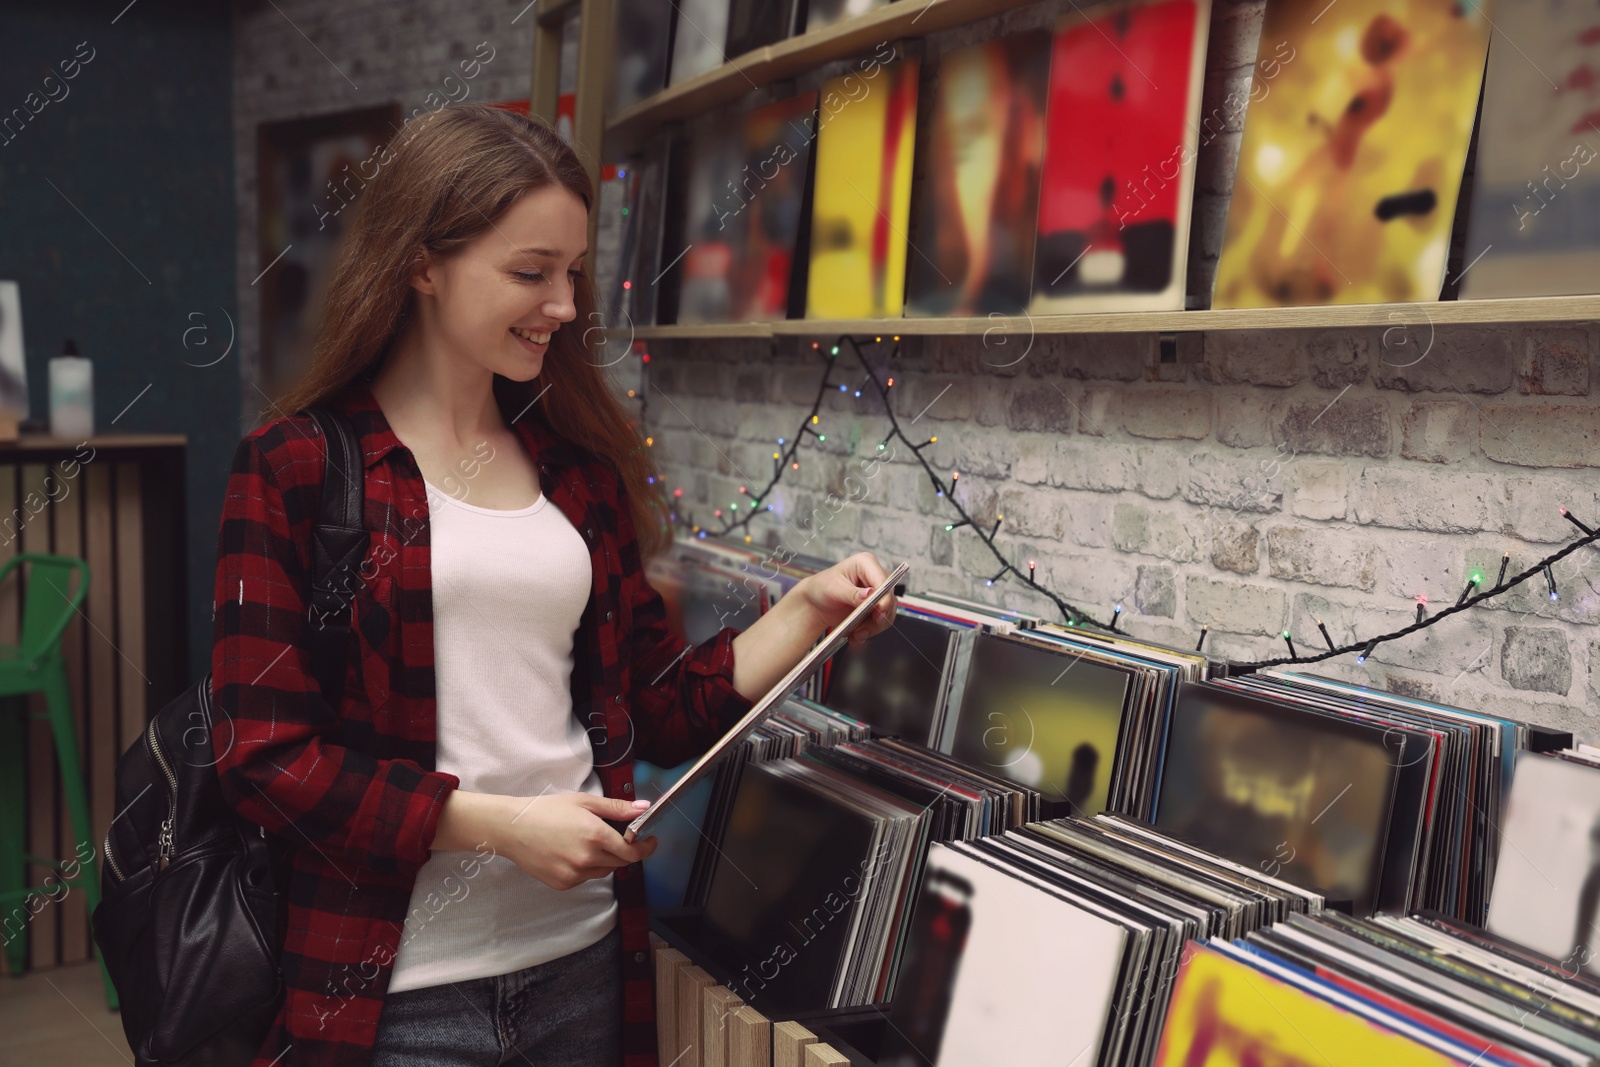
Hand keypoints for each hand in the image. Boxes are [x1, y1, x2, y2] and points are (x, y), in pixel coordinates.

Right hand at [496, 793, 657, 890]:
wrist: (511, 828)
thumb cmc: (546, 810)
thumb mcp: (584, 802)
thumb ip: (616, 808)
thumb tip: (643, 808)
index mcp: (596, 836)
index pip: (632, 852)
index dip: (645, 848)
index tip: (650, 841)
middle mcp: (587, 859)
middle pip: (621, 862)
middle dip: (624, 850)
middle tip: (618, 836)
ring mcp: (575, 875)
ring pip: (604, 871)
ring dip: (605, 859)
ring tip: (588, 841)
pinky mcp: (563, 884)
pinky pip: (586, 878)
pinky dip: (587, 867)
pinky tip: (572, 852)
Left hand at [797, 551, 897, 647]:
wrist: (816, 603)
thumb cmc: (822, 587)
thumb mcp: (833, 588)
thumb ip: (852, 593)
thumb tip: (869, 595)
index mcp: (866, 563)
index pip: (882, 580)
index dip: (884, 597)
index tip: (879, 611)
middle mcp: (875, 576)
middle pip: (888, 598)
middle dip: (877, 617)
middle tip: (863, 629)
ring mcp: (877, 593)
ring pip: (887, 613)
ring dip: (872, 627)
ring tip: (856, 634)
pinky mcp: (876, 606)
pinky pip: (881, 621)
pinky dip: (870, 630)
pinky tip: (857, 634)